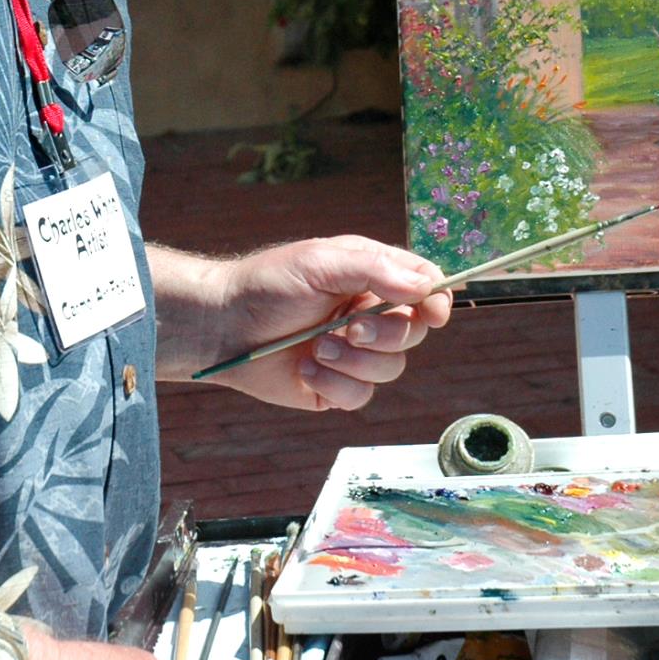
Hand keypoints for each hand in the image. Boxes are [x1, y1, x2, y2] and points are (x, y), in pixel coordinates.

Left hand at [206, 235, 451, 410]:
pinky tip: (306, 370)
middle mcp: (368, 314)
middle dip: (385, 335)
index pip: (423, 286)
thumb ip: (374, 270)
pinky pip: (361, 396)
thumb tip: (425, 284)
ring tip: (315, 349)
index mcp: (370, 276)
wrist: (222, 327)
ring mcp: (354, 353)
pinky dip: (334, 385)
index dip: (435, 300)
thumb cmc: (268, 284)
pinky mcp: (336, 387)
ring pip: (391, 369)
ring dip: (354, 362)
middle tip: (348, 329)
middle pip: (414, 332)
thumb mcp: (320, 263)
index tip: (433, 312)